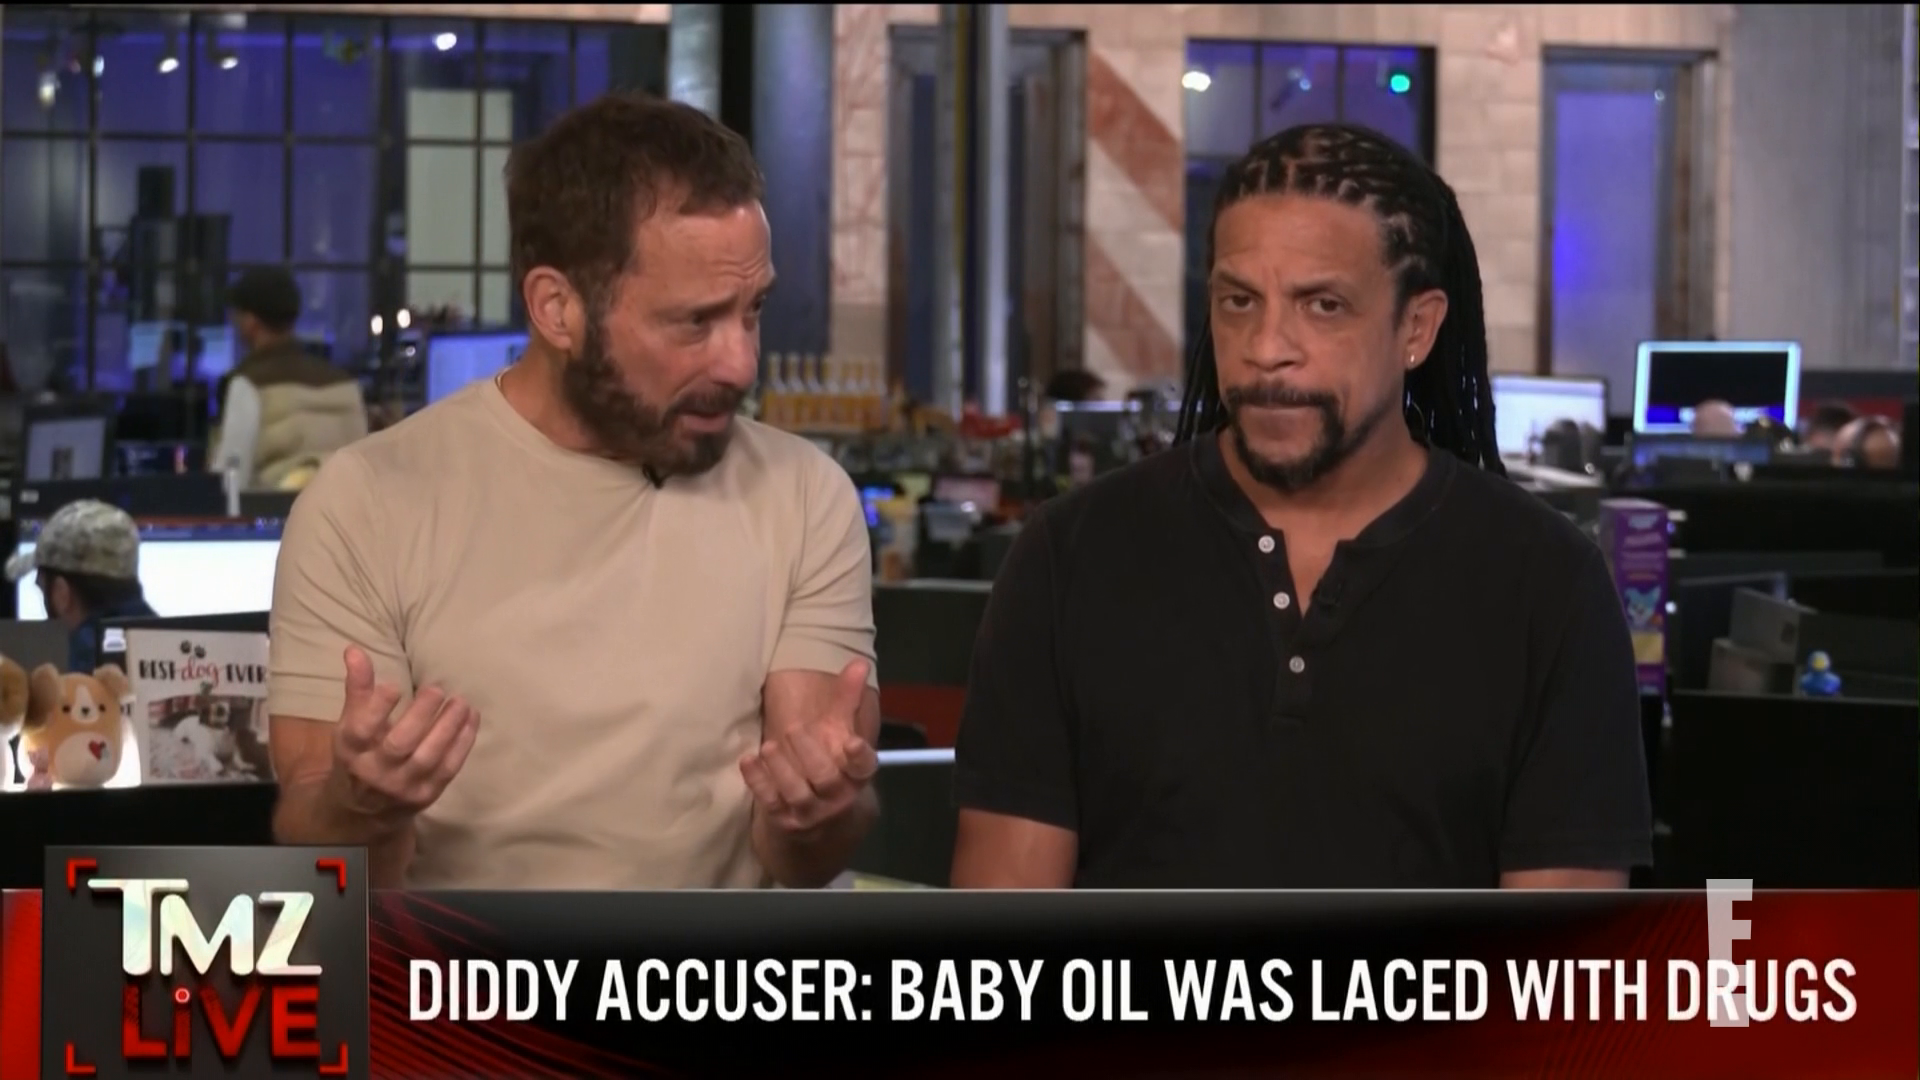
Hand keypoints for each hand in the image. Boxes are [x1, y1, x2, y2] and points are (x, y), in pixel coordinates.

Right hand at [329, 646, 479, 824]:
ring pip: (428, 757)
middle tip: (437, 690)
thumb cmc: (359, 754)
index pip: (362, 729)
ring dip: (448, 727)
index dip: (377, 707)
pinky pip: (449, 768)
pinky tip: (471, 719)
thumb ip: (357, 688)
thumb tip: (354, 649)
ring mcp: (403, 786)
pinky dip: (463, 743)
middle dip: (421, 715)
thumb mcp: (350, 724)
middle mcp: (375, 771)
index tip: (395, 685)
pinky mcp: (426, 795)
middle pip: (399, 744)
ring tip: (461, 702)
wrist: (362, 810)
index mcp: (352, 750)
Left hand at [740, 660, 877, 832]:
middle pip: (826, 778)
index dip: (858, 756)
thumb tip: (859, 661)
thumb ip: (847, 699)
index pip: (864, 767)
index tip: (850, 742)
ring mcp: (811, 812)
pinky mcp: (784, 820)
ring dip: (782, 769)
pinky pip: (770, 802)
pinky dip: (758, 782)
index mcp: (856, 775)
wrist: (817, 816)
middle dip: (809, 753)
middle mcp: (837, 797)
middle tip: (793, 729)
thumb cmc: (830, 762)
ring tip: (769, 746)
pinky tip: (748, 760)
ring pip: (797, 793)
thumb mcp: (840, 732)